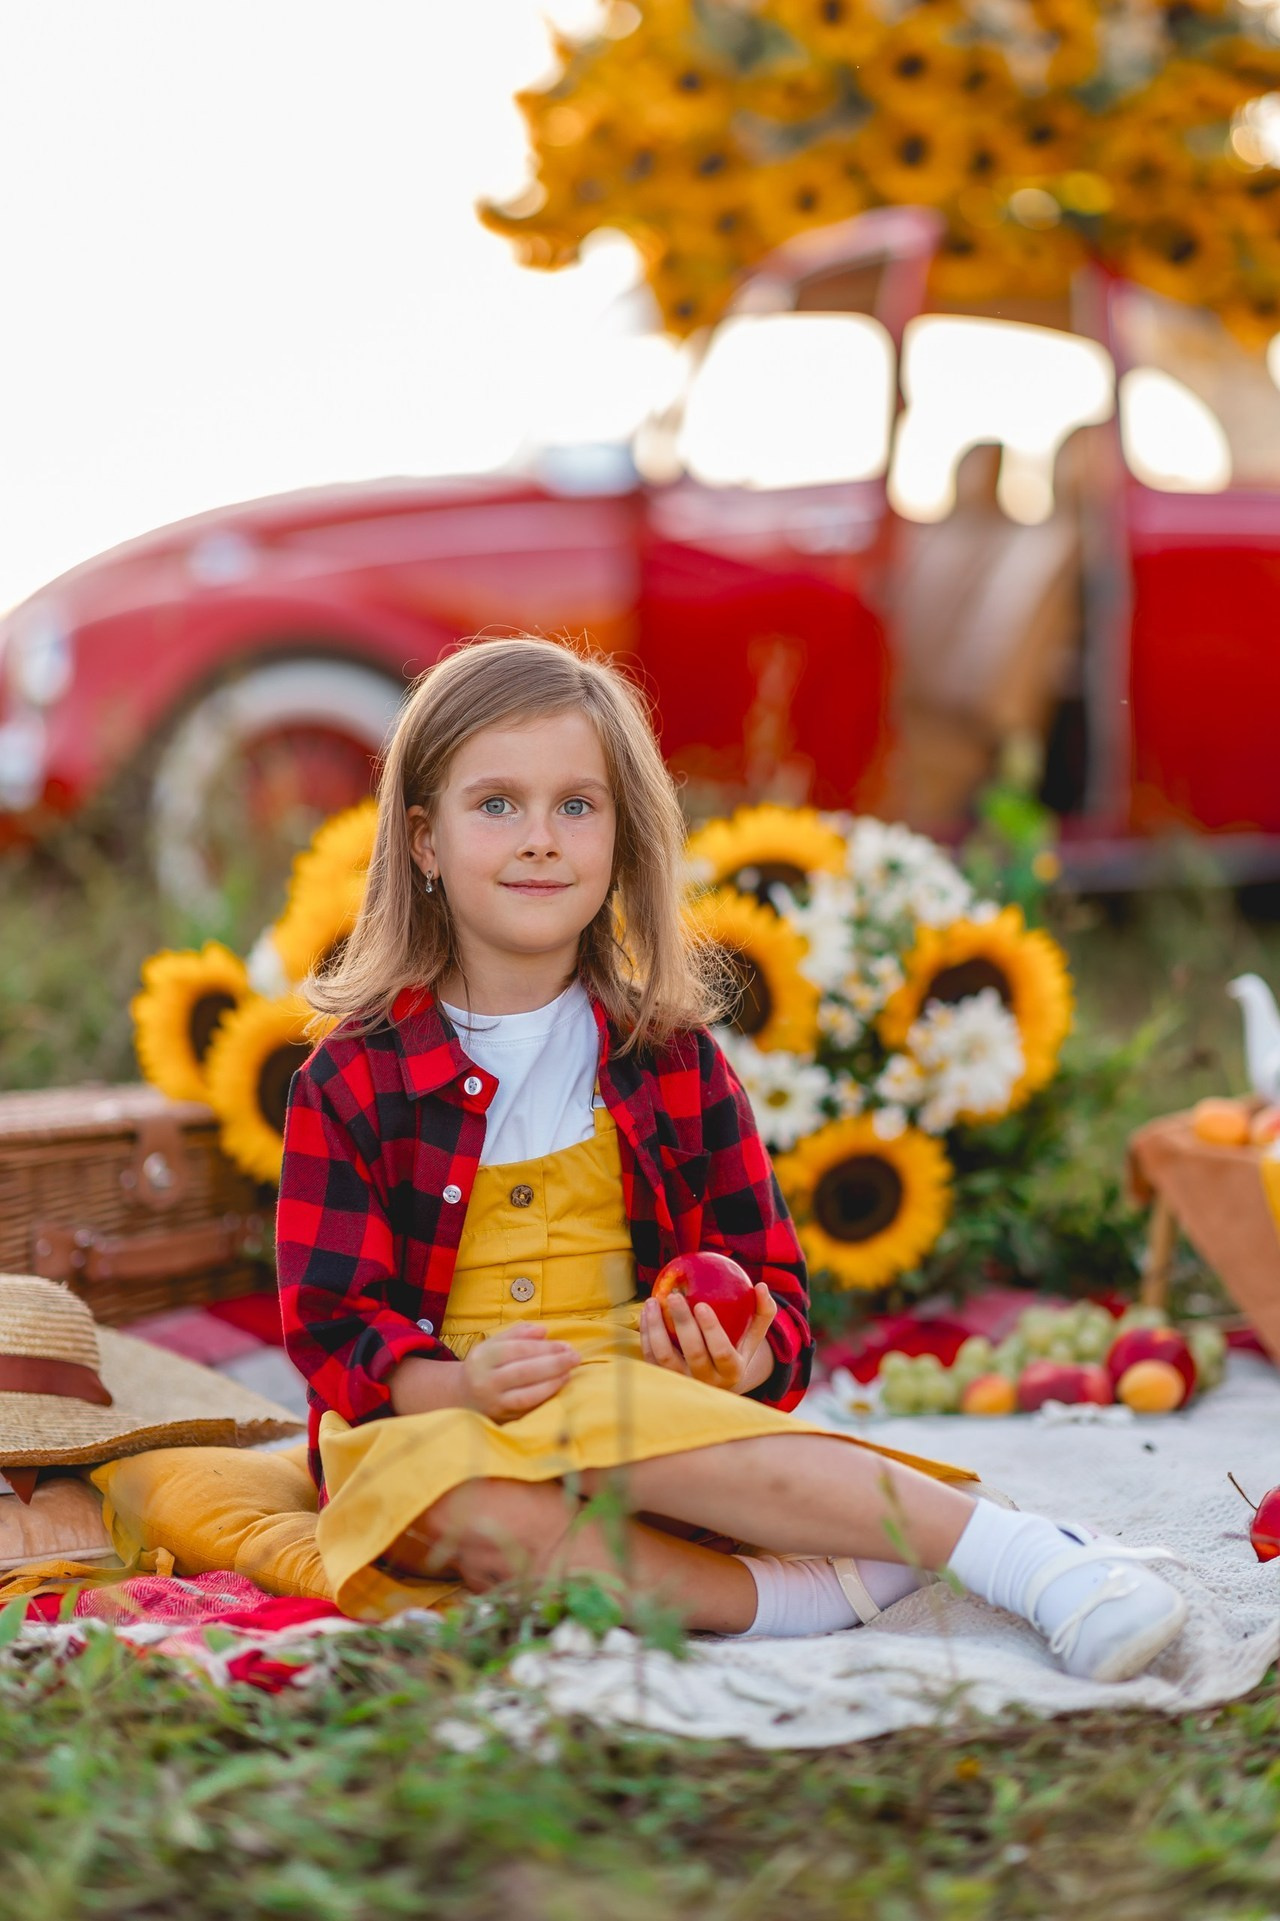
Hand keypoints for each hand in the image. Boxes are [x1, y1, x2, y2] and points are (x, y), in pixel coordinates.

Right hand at [462, 1323, 579, 1422]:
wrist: (463, 1396)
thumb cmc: (486, 1365)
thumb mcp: (494, 1344)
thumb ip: (518, 1334)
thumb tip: (543, 1331)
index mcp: (482, 1357)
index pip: (517, 1349)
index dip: (544, 1347)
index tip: (566, 1345)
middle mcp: (485, 1380)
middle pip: (523, 1371)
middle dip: (554, 1363)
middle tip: (575, 1357)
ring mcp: (493, 1402)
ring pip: (526, 1393)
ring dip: (552, 1382)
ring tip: (569, 1372)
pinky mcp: (502, 1418)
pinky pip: (527, 1408)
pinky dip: (546, 1396)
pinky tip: (559, 1385)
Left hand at [640, 1283, 776, 1394]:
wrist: (716, 1380)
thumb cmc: (737, 1347)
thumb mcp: (754, 1335)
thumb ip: (763, 1312)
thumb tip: (762, 1285)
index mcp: (733, 1371)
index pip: (722, 1352)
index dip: (712, 1330)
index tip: (701, 1304)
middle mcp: (709, 1382)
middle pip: (694, 1354)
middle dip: (682, 1323)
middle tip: (674, 1296)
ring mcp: (685, 1383)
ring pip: (666, 1358)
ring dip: (656, 1328)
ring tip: (653, 1301)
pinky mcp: (664, 1381)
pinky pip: (651, 1358)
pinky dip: (646, 1335)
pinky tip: (646, 1312)